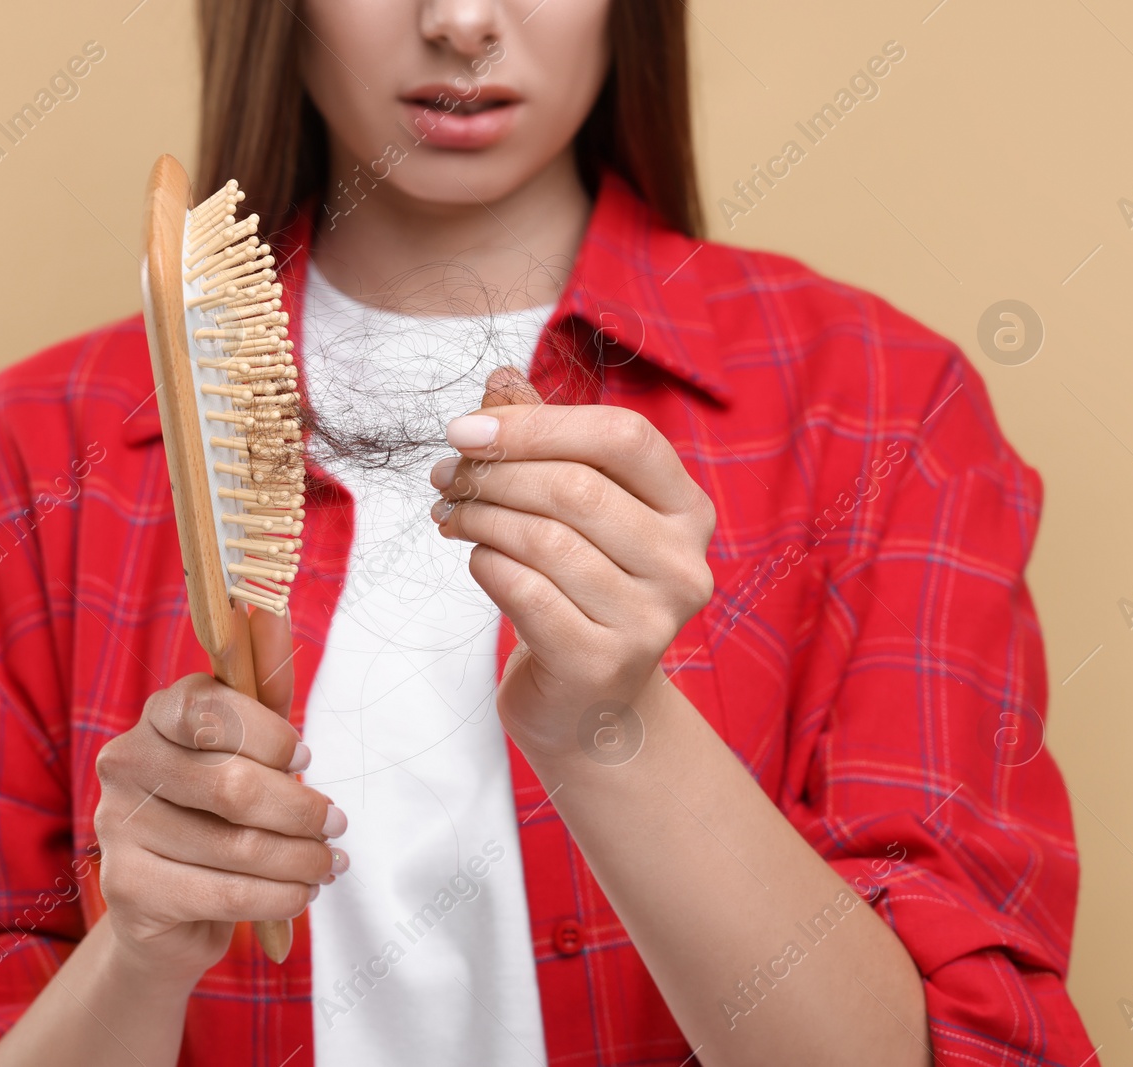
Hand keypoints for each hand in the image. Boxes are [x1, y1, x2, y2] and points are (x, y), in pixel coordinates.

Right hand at [91, 609, 347, 984]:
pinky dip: (280, 897)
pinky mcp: (127, 886)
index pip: (212, 708)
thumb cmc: (221, 812)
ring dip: (301, 860)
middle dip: (301, 810)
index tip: (305, 755)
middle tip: (335, 824)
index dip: (270, 735)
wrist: (171, 907)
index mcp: (157, 715)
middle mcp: (125, 761)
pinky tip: (300, 893)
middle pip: (232, 785)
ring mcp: (117, 825)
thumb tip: (273, 606)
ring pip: (236, 845)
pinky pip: (225, 893)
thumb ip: (265, 685)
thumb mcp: (251, 746)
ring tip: (327, 864)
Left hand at [429, 368, 715, 758]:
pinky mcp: (603, 662)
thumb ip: (545, 443)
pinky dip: (486, 565)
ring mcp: (650, 619)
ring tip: (451, 516)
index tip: (466, 428)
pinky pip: (525, 590)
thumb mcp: (571, 512)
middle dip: (494, 474)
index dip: (538, 424)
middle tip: (445, 478)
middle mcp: (683, 563)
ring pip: (544, 538)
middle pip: (576, 487)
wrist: (588, 706)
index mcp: (687, 510)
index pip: (624, 438)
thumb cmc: (578, 592)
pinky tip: (477, 560)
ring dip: (481, 518)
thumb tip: (499, 379)